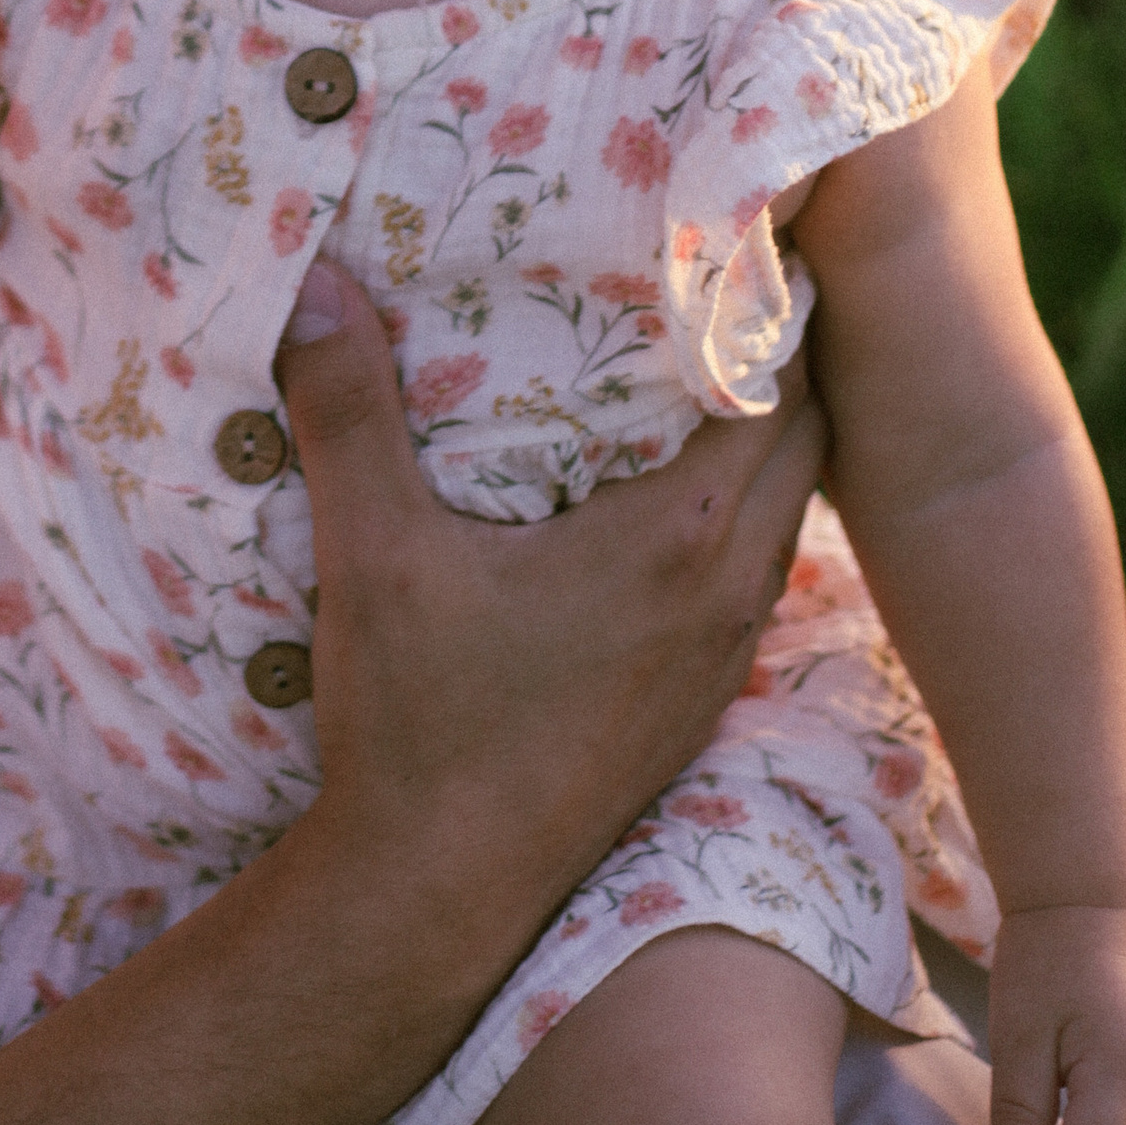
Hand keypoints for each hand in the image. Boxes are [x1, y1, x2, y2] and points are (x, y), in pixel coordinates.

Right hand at [275, 262, 824, 919]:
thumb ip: (348, 411)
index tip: (743, 223)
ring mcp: (722, 654)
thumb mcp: (375, 557)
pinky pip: (751, 571)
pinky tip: (660, 497)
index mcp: (682, 537)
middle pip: (808, 436)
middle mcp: (730, 589)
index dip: (776, 301)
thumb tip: (318, 280)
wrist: (437, 901)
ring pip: (787, 508)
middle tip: (719, 271)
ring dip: (760, 435)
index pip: (783, 384)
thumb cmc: (418, 728)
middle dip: (779, 350)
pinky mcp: (696, 702)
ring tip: (697, 363)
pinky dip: (734, 510)